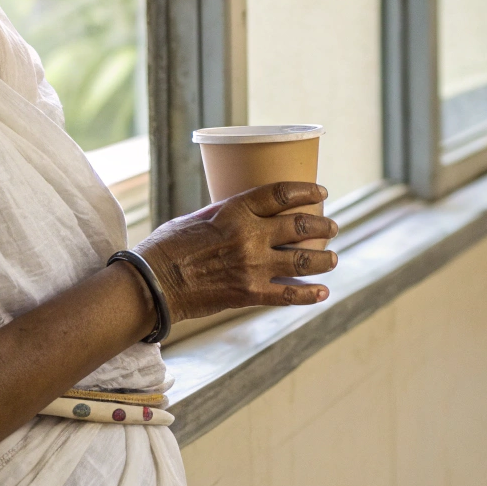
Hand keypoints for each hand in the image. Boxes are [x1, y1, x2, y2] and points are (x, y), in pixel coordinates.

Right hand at [133, 182, 338, 322]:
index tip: (321, 191)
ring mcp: (253, 266)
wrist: (153, 284)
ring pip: (303, 260)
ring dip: (325, 259)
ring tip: (333, 258)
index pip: (282, 194)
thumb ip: (227, 213)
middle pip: (300, 226)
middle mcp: (250, 236)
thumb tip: (249, 211)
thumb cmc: (168, 246)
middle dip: (323, 225)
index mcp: (235, 211)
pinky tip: (323, 292)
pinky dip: (309, 294)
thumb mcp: (198, 217)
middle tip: (333, 227)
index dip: (306, 191)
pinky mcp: (250, 293)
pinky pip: (289, 294)